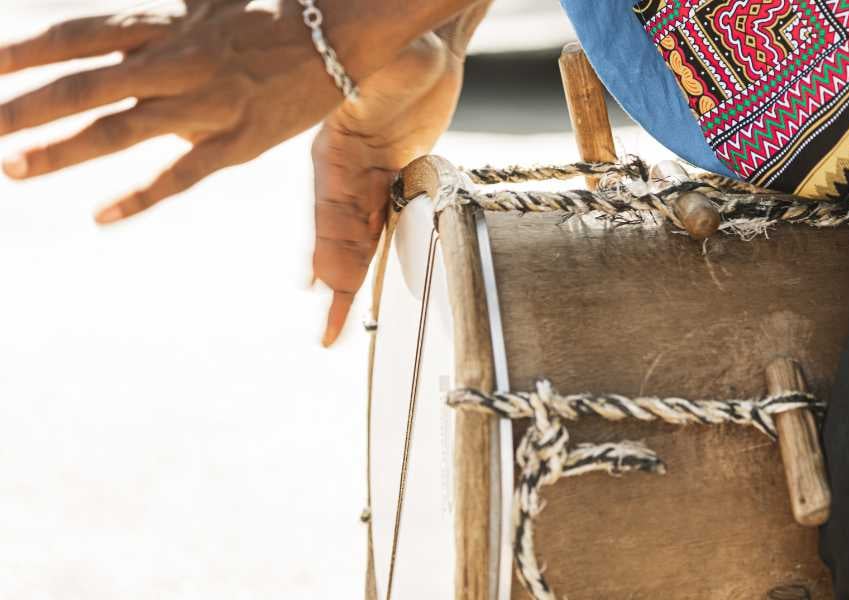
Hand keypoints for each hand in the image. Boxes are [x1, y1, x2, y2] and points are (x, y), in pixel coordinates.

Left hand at [0, 0, 345, 221]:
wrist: (339, 35)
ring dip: (63, 150)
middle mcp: (178, 64)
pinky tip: (101, 216)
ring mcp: (207, 106)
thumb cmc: (272, 12)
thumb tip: (112, 29)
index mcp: (168, 26)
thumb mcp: (205, 1)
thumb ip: (156, 17)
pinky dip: (141, 196)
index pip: (79, 37)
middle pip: (85, 85)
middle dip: (24, 107)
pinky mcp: (239, 143)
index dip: (26, 51)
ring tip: (13, 169)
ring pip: (122, 131)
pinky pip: (183, 174)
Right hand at [311, 32, 467, 345]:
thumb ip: (372, 88)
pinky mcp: (392, 182)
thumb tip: (367, 89)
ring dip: (349, 283)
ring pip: (355, 241)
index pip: (330, 212)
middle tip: (331, 331)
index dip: (327, 250)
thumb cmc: (405, 50)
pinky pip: (378, 229)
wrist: (427, 46)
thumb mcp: (387, 67)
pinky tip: (352, 285)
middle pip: (338, 238)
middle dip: (337, 284)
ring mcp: (365, 181)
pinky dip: (367, 260)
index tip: (322, 287)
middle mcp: (344, 174)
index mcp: (336, 153)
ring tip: (336, 327)